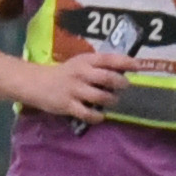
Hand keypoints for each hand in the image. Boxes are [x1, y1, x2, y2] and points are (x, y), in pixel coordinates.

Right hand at [17, 43, 131, 123]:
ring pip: (101, 97)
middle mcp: (81, 73)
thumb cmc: (65, 73)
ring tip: (112, 101)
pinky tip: (99, 116)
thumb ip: (98, 66)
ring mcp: (74, 90)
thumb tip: (123, 72)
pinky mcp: (68, 105)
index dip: (125, 62)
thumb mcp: (80, 63)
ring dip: (111, 101)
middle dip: (120, 84)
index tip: (138, 66)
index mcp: (85, 60)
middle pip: (107, 78)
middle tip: (124, 87)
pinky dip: (98, 117)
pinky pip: (88, 114)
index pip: (109, 58)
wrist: (38, 83)